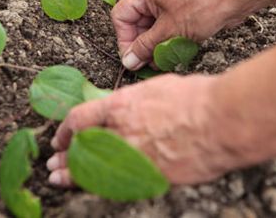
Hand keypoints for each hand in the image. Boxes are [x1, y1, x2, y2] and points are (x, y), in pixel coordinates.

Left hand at [46, 74, 239, 186]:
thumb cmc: (194, 98)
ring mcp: (135, 156)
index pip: (80, 119)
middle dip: (65, 158)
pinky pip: (120, 183)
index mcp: (121, 106)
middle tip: (54, 165)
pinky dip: (104, 185)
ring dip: (76, 176)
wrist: (221, 120)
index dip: (66, 130)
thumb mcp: (156, 89)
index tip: (61, 138)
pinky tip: (96, 187)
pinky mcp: (151, 176)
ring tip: (61, 179)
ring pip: (95, 170)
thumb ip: (134, 103)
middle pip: (82, 149)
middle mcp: (122, 132)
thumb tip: (124, 110)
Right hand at [111, 0, 238, 70]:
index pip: (122, 17)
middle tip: (148, 62)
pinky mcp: (177, 2)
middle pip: (135, 21)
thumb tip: (129, 61)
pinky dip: (165, 36)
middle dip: (142, 43)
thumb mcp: (169, 32)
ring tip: (161, 59)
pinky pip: (163, 21)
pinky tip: (171, 50)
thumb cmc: (203, 7)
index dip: (125, 40)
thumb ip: (145, 47)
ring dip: (154, 42)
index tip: (133, 58)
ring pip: (150, 23)